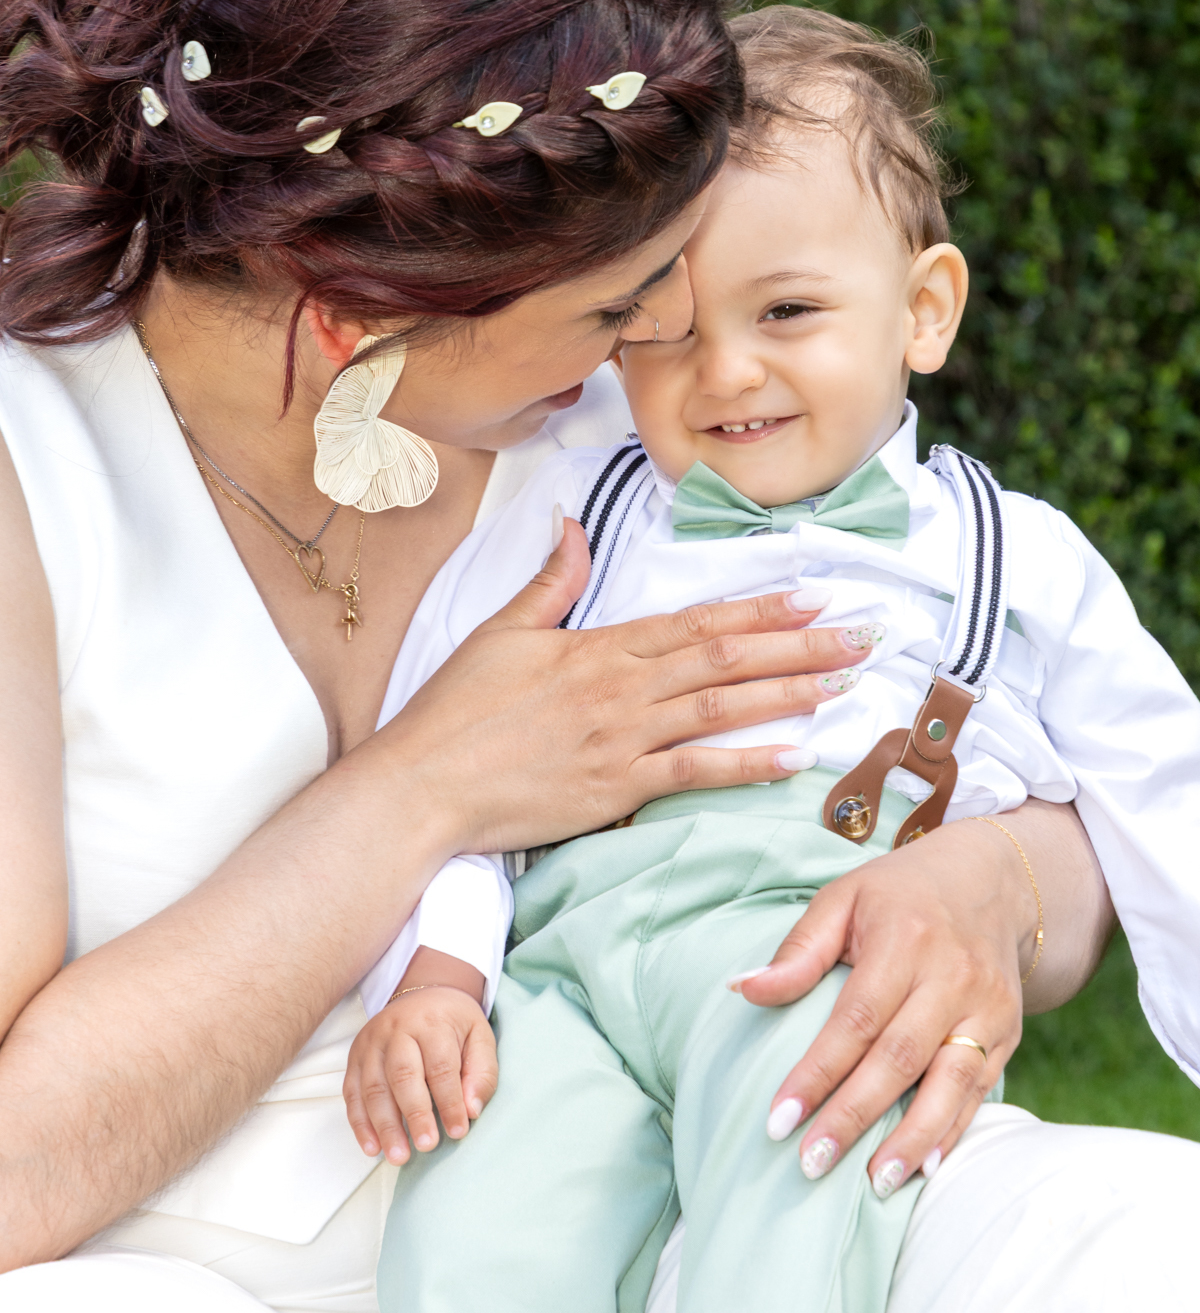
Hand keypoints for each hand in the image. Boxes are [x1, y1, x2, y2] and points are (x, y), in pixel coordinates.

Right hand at [343, 986, 497, 1164]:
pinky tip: (373, 1147)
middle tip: (426, 1146)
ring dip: (384, 1126)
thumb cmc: (454, 1022)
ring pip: (373, 1087)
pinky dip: (360, 1123)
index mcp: (432, 1022)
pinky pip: (352, 1092)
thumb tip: (471, 1110)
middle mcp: (397, 1030)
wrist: (424, 993)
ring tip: (398, 1156)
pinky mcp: (355, 1056)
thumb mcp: (480, 1037)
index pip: (440, 1067)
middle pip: (403, 1075)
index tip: (457, 1132)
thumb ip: (481, 1073)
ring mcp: (372, 1042)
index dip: (449, 1102)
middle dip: (414, 1114)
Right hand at [375, 519, 871, 855]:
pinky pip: (693, 772)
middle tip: (861, 636)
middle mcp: (622, 687)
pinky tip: (793, 755)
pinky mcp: (615, 788)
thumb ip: (549, 581)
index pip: (696, 621)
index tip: (811, 596)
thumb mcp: (500, 632)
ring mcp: (622, 739)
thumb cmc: (457, 712)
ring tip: (844, 684)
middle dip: (799, 644)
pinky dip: (745, 763)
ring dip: (788, 693)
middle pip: (726, 657)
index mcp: (599, 647)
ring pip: (722, 707)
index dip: (759, 606)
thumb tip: (570, 523)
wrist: (423, 784)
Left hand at [739, 811, 1051, 1194]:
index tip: (778, 1121)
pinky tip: (927, 1167)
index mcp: (904, 939)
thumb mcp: (843, 900)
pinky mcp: (1008, 1030)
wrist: (989, 880)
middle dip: (853, 1117)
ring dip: (911, 1139)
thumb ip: (798, 951)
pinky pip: (980, 1089)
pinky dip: (954, 1130)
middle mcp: (951, 975)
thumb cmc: (898, 894)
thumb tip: (742, 989)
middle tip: (811, 1163)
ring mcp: (987, 1006)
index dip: (817, 1074)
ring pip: (949, 1082)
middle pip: (899, 1058)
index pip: (855, 1020)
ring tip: (873, 1184)